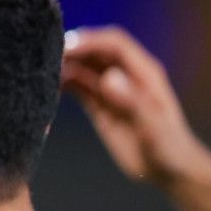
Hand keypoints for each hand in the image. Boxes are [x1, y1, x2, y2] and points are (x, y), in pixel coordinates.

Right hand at [61, 26, 206, 188]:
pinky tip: (47, 91)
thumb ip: (132, 101)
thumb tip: (108, 77)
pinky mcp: (99, 104)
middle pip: (95, 51)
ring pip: (83, 67)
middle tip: (45, 59)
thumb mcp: (153, 127)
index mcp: (144, 72)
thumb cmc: (168, 148)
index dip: (91, 40)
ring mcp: (110, 89)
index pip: (115, 44)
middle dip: (72, 50)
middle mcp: (125, 75)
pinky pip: (77, 86)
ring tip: (41, 75)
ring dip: (63, 67)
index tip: (66, 47)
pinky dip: (62, 85)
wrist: (169, 170)